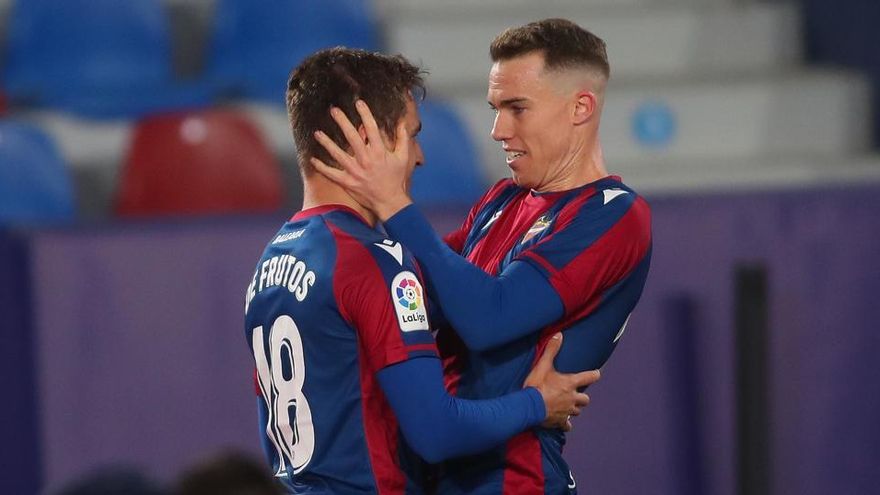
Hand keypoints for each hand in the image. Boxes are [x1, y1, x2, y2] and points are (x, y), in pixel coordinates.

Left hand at [311, 100, 413, 219]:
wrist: (390, 202)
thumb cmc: (397, 179)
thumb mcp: (404, 158)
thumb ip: (403, 139)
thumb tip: (402, 122)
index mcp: (380, 152)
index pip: (371, 128)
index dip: (365, 114)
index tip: (358, 102)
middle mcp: (366, 160)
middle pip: (352, 137)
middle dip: (342, 121)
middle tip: (333, 110)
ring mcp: (355, 171)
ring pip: (338, 154)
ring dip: (327, 143)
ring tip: (317, 133)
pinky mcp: (348, 182)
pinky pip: (332, 174)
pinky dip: (321, 167)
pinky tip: (313, 159)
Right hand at [524, 333, 600, 430]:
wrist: (529, 406)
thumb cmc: (536, 385)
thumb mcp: (543, 365)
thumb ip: (551, 350)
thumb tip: (558, 335)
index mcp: (570, 383)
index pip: (590, 377)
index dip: (594, 374)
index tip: (596, 373)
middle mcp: (572, 398)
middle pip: (585, 399)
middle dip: (582, 397)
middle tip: (576, 394)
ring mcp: (567, 411)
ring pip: (577, 411)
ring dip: (574, 408)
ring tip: (568, 406)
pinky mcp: (560, 421)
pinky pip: (567, 425)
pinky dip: (565, 424)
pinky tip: (562, 422)